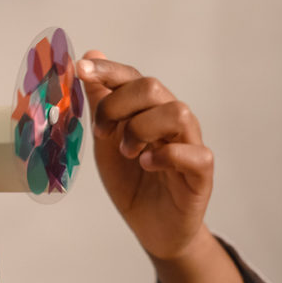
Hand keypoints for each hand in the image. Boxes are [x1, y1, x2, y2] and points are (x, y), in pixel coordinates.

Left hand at [77, 51, 213, 260]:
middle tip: (103, 133)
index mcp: (147, 109)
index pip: (131, 76)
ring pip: (177, 112)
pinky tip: (147, 165)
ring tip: (127, 153)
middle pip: (152, 87)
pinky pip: (194, 152)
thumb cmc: (131, 181)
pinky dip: (166, 155)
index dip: (106, 70)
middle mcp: (171, 119)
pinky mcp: (201, 173)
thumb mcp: (106, 140)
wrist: (151, 228)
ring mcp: (189, 143)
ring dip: (142, 129)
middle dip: (118, 106)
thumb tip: (90, 54)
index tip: (80, 69)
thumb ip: (100, 102)